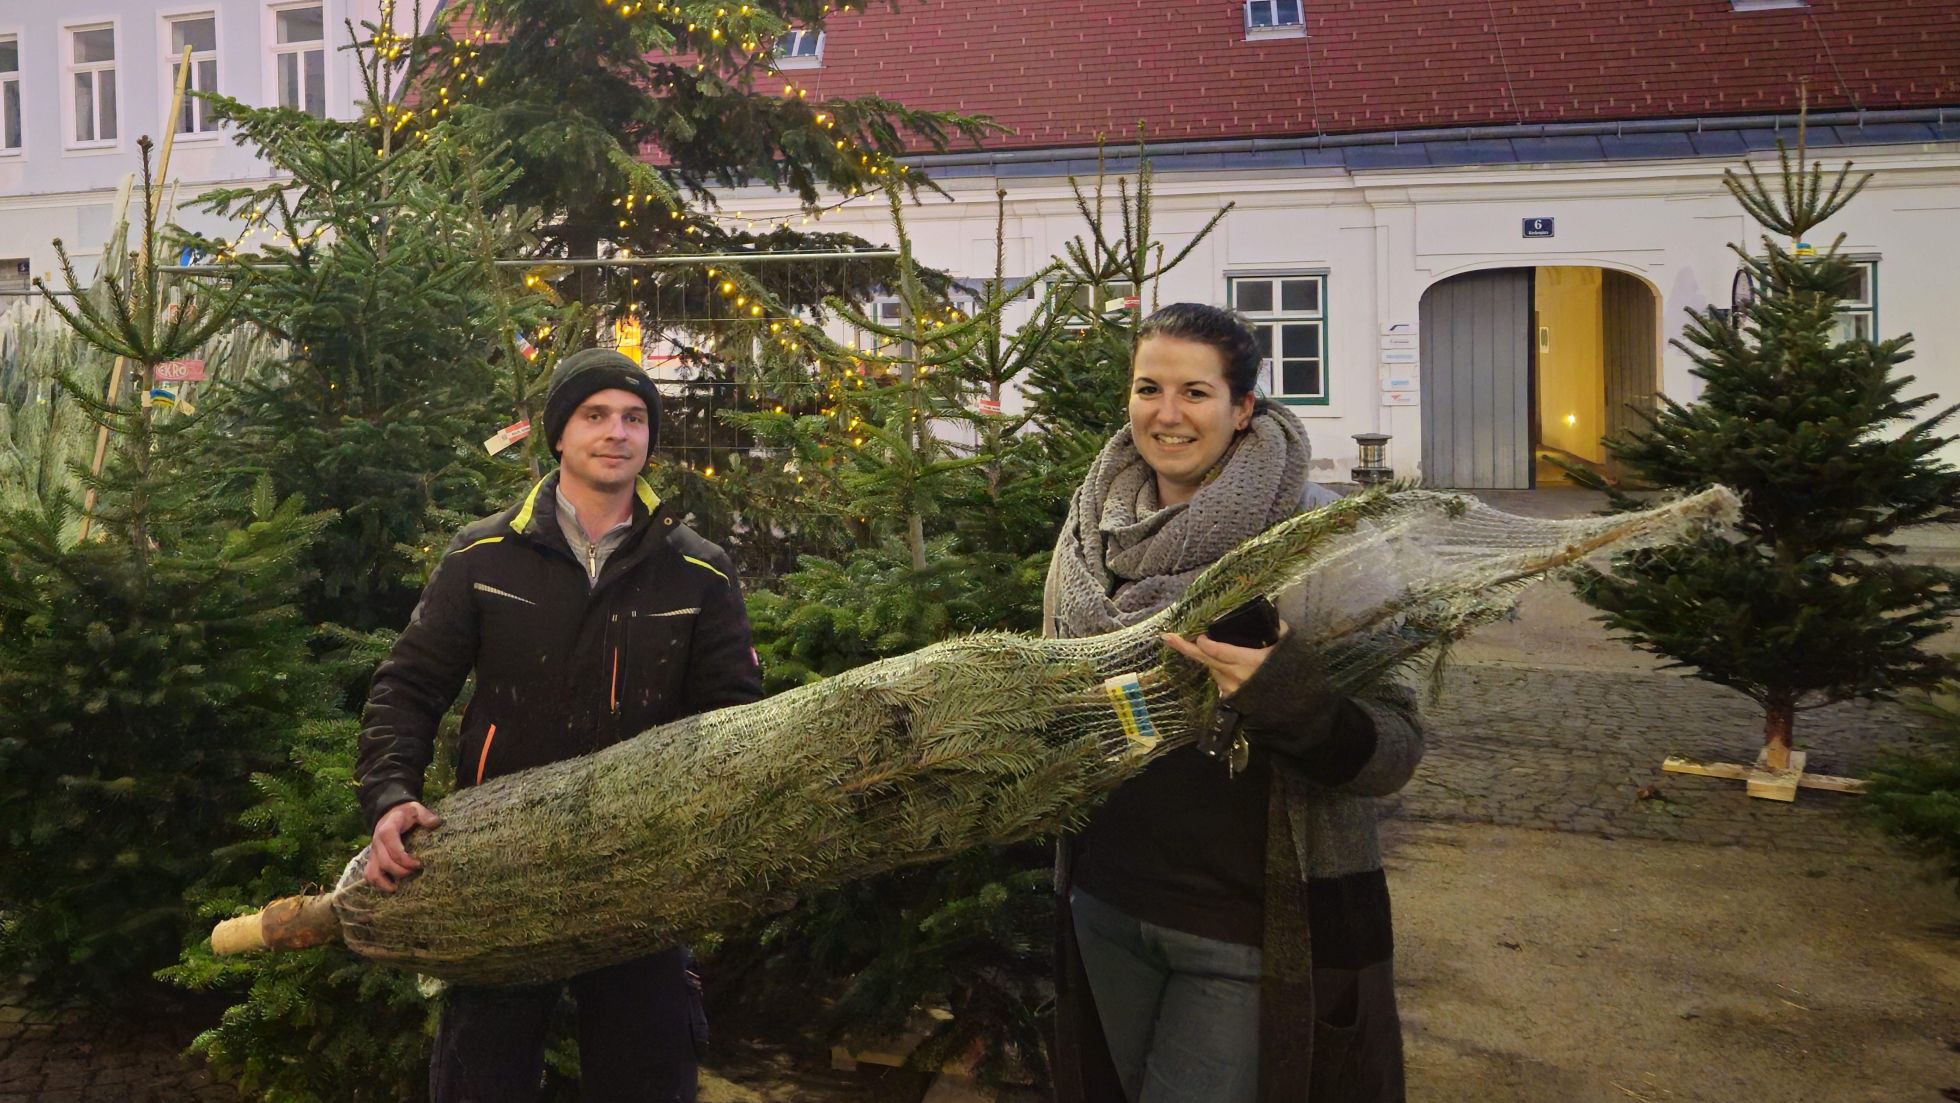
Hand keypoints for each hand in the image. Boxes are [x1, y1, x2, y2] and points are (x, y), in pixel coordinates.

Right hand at [364, 801, 441, 892]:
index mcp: (387, 831)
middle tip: (415, 872)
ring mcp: (373, 853)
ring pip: (372, 873)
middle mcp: (377, 843)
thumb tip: (436, 823)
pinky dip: (377, 884)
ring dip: (385, 883)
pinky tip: (391, 887)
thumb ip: (425, 815)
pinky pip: (369, 875)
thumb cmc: (405, 813)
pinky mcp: (372, 859)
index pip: (393, 849)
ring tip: (398, 888)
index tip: (419, 864)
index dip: (406, 860)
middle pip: (385, 863)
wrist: (389, 812)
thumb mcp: (416, 809)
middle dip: (401, 872)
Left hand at [1161, 623, 1288, 698]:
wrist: (1296, 705)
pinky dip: (1223, 674)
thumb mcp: (1287, 647)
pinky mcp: (1231, 700)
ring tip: (1234, 658)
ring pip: (1214, 670)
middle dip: (1186, 647)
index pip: (1217, 651)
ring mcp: (1232, 691)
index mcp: (1249, 661)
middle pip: (1206, 660)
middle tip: (1167, 637)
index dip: (1203, 643)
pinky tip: (1236, 673)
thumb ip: (1278, 630)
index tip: (1198, 635)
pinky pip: (1220, 682)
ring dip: (1216, 661)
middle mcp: (1236, 677)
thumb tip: (1271, 614)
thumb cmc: (1292, 673)